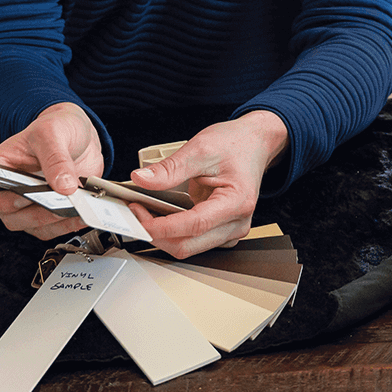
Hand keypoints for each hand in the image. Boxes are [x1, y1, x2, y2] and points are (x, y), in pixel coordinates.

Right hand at [0, 102, 106, 238]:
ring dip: (54, 222)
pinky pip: (53, 229)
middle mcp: (10, 190)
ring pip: (32, 227)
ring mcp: (30, 203)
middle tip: (59, 201)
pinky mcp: (49, 211)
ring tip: (76, 209)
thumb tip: (62, 185)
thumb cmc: (55, 127)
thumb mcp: (51, 133)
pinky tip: (81, 214)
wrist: (79, 134)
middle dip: (36, 214)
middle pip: (10, 217)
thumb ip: (55, 158)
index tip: (22, 198)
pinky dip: (67, 224)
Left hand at [127, 111, 288, 257]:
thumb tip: (142, 179)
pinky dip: (174, 234)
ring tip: (147, 213)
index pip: (194, 226)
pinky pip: (194, 242)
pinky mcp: (223, 231)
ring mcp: (231, 230)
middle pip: (189, 245)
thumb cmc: (236, 145)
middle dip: (157, 234)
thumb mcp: (200, 148)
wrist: (254, 143)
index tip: (139, 217)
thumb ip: (170, 168)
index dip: (162, 226)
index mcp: (236, 202)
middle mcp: (237, 222)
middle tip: (137, 213)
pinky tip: (162, 217)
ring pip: (189, 247)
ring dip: (164, 236)